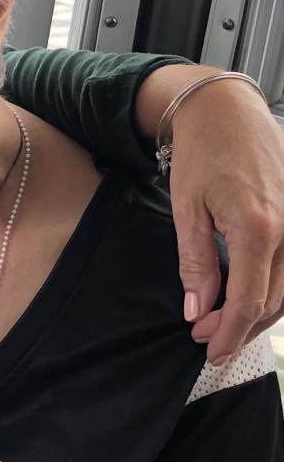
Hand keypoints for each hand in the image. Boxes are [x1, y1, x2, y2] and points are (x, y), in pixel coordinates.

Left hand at [166, 80, 283, 363]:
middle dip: (241, 328)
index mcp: (259, 228)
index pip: (250, 301)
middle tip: (208, 342)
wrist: (227, 112)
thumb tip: (196, 310)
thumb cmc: (202, 154)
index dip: (229, 331)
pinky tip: (250, 300)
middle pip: (275, 302)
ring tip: (224, 326)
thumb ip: (195, 264)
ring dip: (260, 314)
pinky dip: (275, 290)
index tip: (207, 349)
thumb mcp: (187, 210)